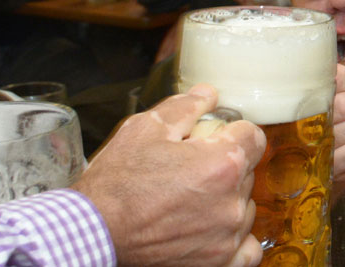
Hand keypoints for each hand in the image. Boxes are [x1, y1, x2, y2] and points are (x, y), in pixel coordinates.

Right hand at [73, 84, 265, 266]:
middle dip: (225, 165)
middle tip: (189, 169)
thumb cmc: (116, 183)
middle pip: (247, 171)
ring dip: (227, 200)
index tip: (213, 138)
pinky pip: (247, 249)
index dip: (232, 132)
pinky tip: (214, 229)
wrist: (91, 234)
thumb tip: (209, 94)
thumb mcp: (145, 129)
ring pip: (245, 206)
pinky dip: (235, 239)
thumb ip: (185, 106)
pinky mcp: (218, 262)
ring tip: (190, 199)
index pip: (253, 136)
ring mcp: (227, 235)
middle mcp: (232, 201)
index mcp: (223, 163)